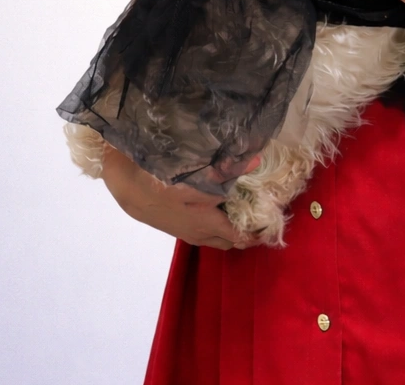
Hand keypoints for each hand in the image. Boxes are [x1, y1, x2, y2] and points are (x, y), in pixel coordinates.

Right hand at [100, 145, 256, 249]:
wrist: (131, 191)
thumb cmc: (165, 184)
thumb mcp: (196, 176)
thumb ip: (227, 171)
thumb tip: (256, 162)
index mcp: (208, 224)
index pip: (240, 236)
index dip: (258, 233)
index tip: (274, 224)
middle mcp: (200, 234)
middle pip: (229, 242)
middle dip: (247, 234)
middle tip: (262, 219)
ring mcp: (188, 233)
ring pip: (216, 239)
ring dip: (231, 231)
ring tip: (246, 213)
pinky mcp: (180, 228)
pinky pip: (206, 234)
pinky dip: (218, 227)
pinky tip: (221, 209)